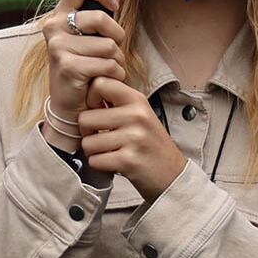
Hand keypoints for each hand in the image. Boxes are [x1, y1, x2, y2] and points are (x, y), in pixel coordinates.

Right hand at [39, 0, 125, 137]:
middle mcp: (54, 27)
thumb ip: (105, 5)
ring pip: (108, 45)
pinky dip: (114, 74)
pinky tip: (103, 81)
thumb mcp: (94, 33)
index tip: (114, 5)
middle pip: (101, 18)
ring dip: (116, 61)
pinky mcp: (67, 66)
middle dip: (117, 36)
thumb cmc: (85, 65)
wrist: (70, 104)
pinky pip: (107, 64)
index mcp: (60, 14)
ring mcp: (58, 47)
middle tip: (113, 50)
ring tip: (105, 69)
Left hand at [79, 77, 186, 199]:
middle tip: (101, 137)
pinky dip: (100, 165)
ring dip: (93, 152)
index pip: (100, 83)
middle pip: (85, 118)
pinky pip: (95, 161)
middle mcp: (136, 116)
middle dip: (87, 132)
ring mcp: (133, 138)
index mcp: (138, 100)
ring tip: (109, 151)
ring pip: (87, 143)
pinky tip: (113, 163)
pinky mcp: (128, 161)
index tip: (97, 110)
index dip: (90, 98)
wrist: (172, 173)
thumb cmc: (150, 143)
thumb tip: (88, 90)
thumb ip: (118, 102)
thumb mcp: (140, 114)